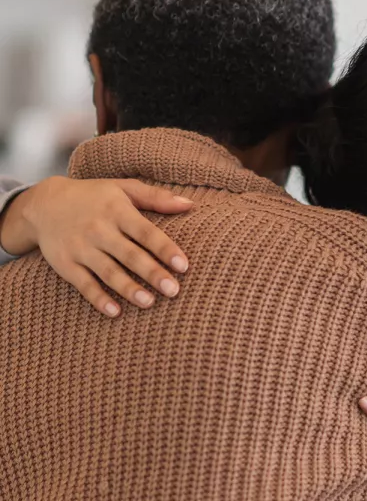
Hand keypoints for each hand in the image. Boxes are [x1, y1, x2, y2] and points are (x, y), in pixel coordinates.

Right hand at [0, 177, 192, 316]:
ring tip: (149, 303)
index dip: (165, 249)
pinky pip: (83, 283)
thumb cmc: (94, 197)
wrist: (43, 203)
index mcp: (117, 211)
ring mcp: (80, 248)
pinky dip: (98, 298)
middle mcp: (98, 229)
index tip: (184, 265)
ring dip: (128, 288)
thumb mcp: (123, 189)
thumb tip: (190, 204)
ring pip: (108, 271)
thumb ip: (156, 197)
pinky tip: (115, 312)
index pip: (145, 232)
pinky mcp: (65, 263)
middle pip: (129, 255)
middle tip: (173, 290)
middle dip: (151, 273)